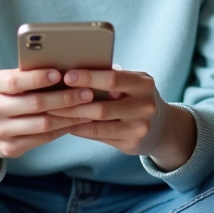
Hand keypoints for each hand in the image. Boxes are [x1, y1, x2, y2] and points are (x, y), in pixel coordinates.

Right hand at [0, 67, 94, 177]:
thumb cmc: (5, 98)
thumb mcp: (6, 83)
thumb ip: (27, 75)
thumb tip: (65, 67)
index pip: (15, 80)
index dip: (38, 77)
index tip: (59, 73)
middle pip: (34, 103)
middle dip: (64, 98)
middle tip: (86, 92)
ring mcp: (0, 131)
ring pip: (42, 123)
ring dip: (69, 115)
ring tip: (88, 108)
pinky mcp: (10, 148)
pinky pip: (43, 138)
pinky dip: (63, 129)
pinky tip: (78, 121)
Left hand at [47, 69, 196, 170]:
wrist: (163, 128)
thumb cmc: (138, 97)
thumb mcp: (133, 83)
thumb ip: (112, 77)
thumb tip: (76, 68)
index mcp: (143, 84)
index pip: (113, 79)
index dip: (89, 77)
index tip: (67, 75)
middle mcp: (145, 106)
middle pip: (103, 105)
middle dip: (73, 102)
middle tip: (50, 97)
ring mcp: (139, 128)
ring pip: (98, 124)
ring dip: (72, 118)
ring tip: (52, 111)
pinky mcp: (132, 144)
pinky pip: (100, 136)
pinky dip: (80, 129)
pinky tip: (66, 124)